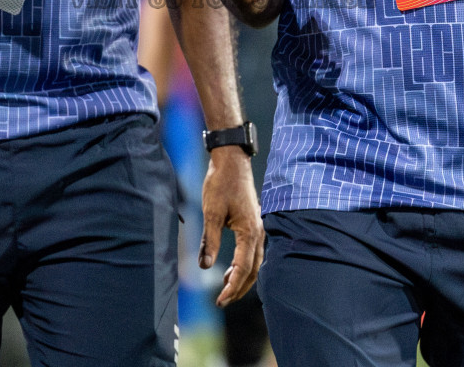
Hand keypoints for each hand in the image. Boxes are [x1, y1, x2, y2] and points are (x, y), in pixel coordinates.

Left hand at [198, 147, 263, 306]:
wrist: (232, 161)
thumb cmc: (221, 183)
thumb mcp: (211, 212)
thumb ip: (209, 240)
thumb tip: (205, 266)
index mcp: (249, 232)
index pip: (243, 268)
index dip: (232, 287)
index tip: (220, 300)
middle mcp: (258, 232)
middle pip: (253, 270)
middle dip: (238, 288)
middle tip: (222, 301)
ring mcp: (258, 228)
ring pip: (254, 262)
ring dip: (242, 278)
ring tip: (225, 288)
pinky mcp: (253, 224)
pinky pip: (252, 252)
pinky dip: (244, 266)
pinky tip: (231, 269)